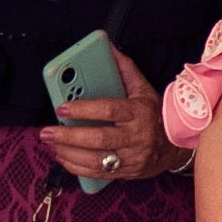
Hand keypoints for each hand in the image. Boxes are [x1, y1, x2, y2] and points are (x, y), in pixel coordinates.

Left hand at [43, 45, 174, 182]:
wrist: (175, 146)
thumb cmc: (155, 114)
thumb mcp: (144, 89)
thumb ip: (124, 69)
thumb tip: (107, 48)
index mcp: (140, 112)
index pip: (109, 110)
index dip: (84, 109)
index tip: (62, 108)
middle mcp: (137, 136)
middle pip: (100, 138)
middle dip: (69, 136)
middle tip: (47, 132)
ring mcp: (133, 157)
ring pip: (97, 160)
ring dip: (69, 153)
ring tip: (52, 144)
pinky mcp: (128, 172)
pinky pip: (99, 173)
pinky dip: (77, 168)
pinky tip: (63, 158)